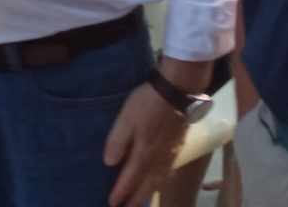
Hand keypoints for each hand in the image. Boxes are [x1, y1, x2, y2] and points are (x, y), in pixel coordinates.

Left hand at [104, 79, 194, 205]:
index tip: (112, 204)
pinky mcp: (177, 147)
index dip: (121, 192)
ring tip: (140, 203)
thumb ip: (118, 141)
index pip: (130, 179)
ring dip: (148, 194)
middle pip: (146, 185)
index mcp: (144, 153)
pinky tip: (158, 183)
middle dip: (135, 199)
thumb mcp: (126, 119)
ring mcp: (170, 154)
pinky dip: (160, 183)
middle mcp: (158, 159)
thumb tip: (110, 164)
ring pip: (158, 181)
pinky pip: (167, 173)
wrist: (176, 92)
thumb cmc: (147, 104)